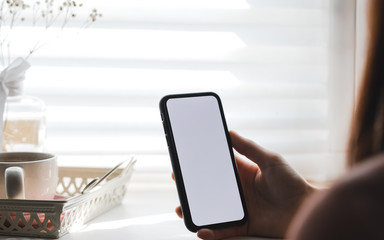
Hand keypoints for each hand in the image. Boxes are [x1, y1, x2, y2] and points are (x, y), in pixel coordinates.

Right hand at [174, 131, 315, 238]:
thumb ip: (248, 147)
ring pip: (212, 209)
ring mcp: (239, 208)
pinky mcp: (243, 224)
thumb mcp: (269, 159)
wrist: (305, 208)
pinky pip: (224, 229)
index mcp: (242, 172)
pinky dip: (212, 231)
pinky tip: (201, 229)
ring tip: (183, 208)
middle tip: (179, 182)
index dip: (202, 163)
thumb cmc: (291, 182)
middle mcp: (238, 190)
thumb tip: (229, 132)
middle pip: (210, 188)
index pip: (217, 166)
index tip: (186, 160)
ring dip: (197, 210)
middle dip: (193, 187)